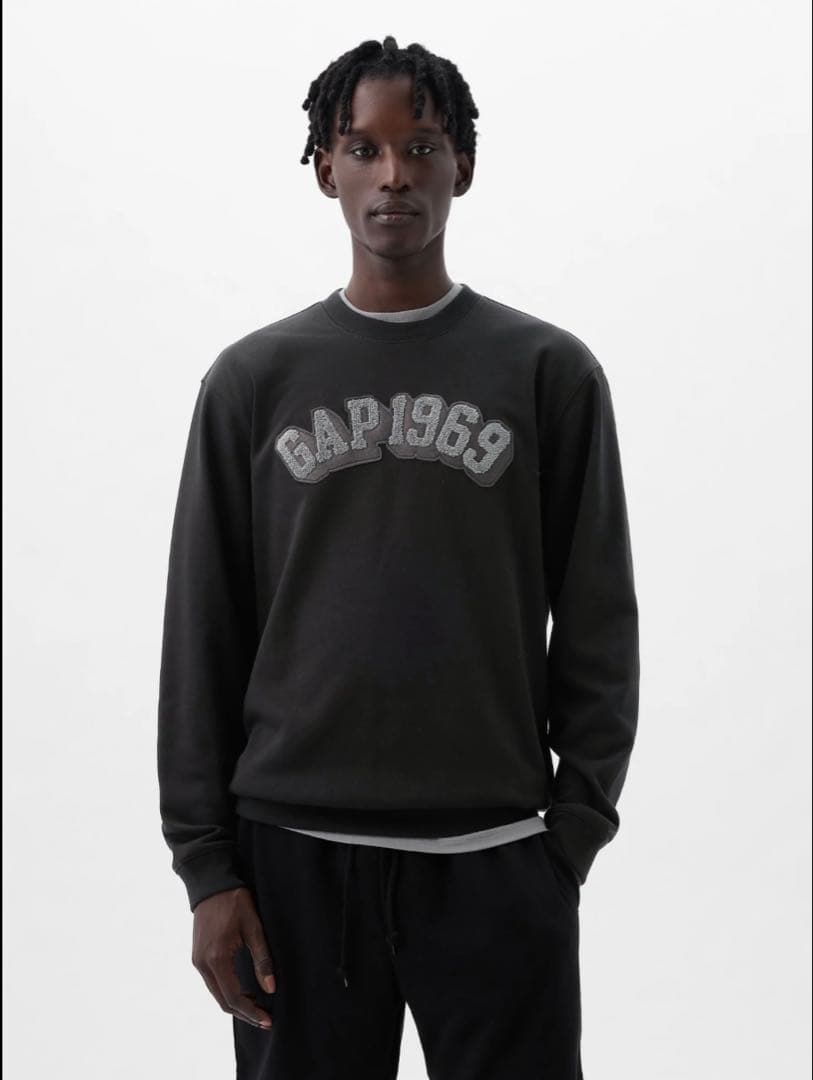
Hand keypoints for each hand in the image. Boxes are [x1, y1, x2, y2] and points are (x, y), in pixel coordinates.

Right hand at [191, 886, 276, 1029]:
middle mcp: (202, 964)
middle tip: (265, 1018)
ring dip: (236, 1004)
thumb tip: (270, 988)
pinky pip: (212, 983)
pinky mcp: (197, 957)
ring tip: (258, 1006)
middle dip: (244, 1013)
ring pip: (217, 994)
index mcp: (216, 959)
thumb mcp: (254, 927)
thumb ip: (262, 958)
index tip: (268, 1020)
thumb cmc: (235, 902)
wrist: (211, 884)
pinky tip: (244, 990)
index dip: (251, 1012)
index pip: (233, 998)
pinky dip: (227, 992)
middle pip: (223, 1002)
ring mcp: (197, 961)